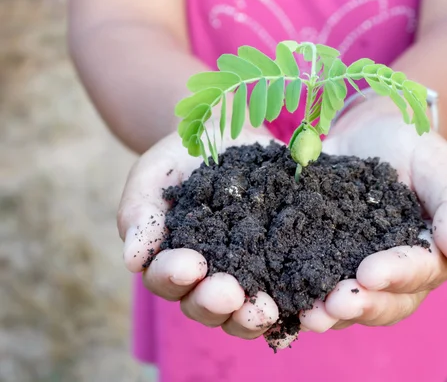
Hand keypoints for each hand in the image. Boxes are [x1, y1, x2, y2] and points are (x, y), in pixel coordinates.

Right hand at [117, 124, 289, 345]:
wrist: (227, 136)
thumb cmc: (181, 159)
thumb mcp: (154, 175)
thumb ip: (140, 213)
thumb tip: (133, 258)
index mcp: (171, 261)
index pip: (166, 278)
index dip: (174, 276)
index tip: (188, 264)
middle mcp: (207, 279)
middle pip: (205, 306)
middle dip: (214, 303)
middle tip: (228, 292)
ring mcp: (247, 276)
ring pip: (244, 311)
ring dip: (252, 315)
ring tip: (265, 308)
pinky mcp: (281, 266)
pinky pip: (289, 292)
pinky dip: (297, 303)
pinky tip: (308, 303)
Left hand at [299, 98, 446, 331]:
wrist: (371, 132)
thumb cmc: (414, 147)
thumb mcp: (439, 167)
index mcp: (431, 255)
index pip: (419, 273)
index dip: (396, 275)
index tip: (370, 271)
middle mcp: (396, 274)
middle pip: (385, 302)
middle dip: (360, 305)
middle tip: (334, 304)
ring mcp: (357, 269)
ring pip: (350, 304)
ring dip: (329, 312)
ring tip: (309, 315)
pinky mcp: (324, 260)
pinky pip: (315, 284)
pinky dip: (300, 293)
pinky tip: (280, 297)